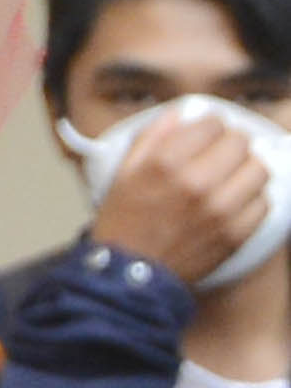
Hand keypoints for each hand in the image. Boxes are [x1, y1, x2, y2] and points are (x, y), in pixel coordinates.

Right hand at [92, 108, 278, 284]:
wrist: (130, 272)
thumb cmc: (125, 221)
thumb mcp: (124, 171)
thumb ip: (152, 137)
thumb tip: (180, 115)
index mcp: (166, 162)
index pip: (214, 124)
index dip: (210, 126)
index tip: (207, 133)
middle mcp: (197, 182)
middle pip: (241, 144)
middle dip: (233, 144)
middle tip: (223, 152)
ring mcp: (221, 210)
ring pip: (259, 171)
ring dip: (248, 169)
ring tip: (234, 176)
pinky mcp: (236, 233)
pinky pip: (264, 204)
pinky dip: (254, 198)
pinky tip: (237, 200)